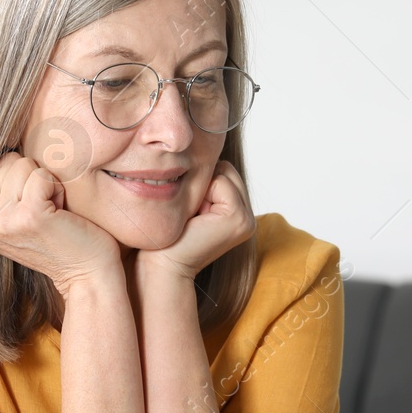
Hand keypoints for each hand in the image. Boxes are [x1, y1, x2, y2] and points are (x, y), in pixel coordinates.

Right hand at [0, 147, 121, 295]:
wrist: (87, 274)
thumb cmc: (60, 237)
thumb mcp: (17, 211)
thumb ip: (0, 186)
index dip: (22, 182)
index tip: (33, 213)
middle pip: (8, 162)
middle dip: (34, 182)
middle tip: (45, 215)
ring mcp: (1, 221)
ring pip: (24, 165)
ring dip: (47, 186)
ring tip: (52, 216)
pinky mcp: (28, 216)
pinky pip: (42, 175)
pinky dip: (58, 191)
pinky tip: (60, 216)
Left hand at [135, 161, 255, 282]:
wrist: (162, 265)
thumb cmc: (168, 236)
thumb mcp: (190, 203)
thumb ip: (203, 182)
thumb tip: (201, 148)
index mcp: (239, 214)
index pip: (224, 171)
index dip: (201, 182)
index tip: (190, 212)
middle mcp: (249, 217)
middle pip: (226, 169)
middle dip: (203, 183)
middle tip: (191, 214)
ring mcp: (247, 219)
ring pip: (224, 173)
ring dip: (202, 189)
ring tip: (193, 217)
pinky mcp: (239, 219)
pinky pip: (220, 182)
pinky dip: (202, 194)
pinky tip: (195, 219)